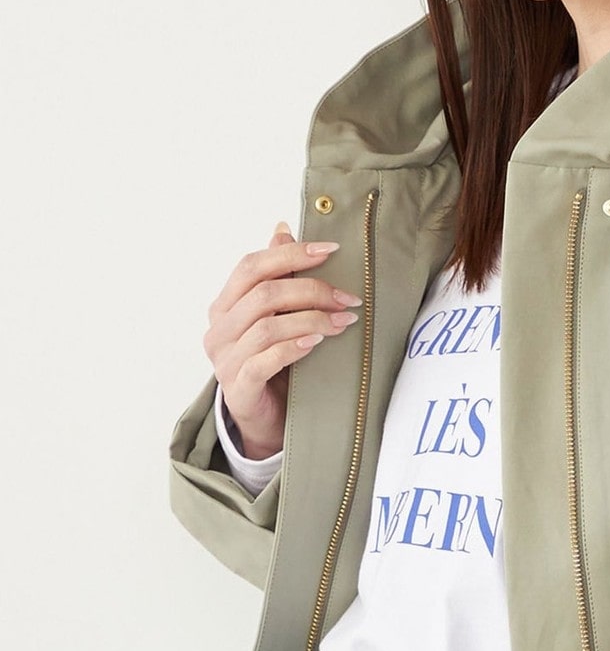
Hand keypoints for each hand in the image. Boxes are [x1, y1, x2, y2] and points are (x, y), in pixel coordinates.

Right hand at [203, 222, 362, 459]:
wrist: (265, 419)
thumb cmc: (274, 365)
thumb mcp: (277, 318)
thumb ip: (277, 278)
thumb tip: (283, 230)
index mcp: (225, 305)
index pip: (251, 266)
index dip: (291, 255)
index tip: (331, 250)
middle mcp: (219, 329)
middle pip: (263, 294)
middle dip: (311, 290)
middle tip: (348, 298)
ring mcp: (225, 359)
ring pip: (267, 326)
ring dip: (311, 319)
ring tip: (343, 321)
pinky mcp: (239, 387)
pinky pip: (265, 360)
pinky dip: (294, 347)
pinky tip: (317, 342)